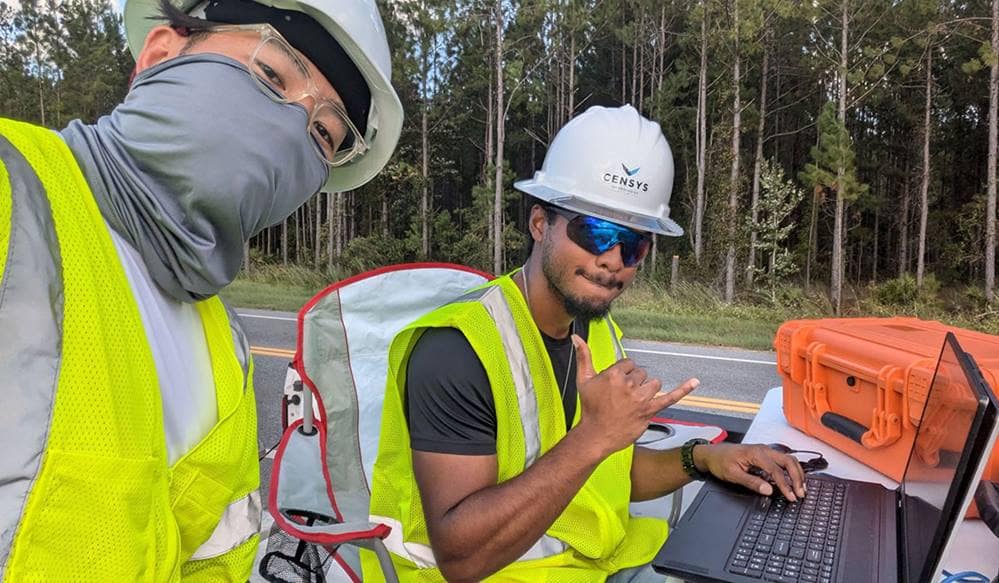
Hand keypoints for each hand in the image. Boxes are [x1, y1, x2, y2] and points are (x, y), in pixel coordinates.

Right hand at [572, 335, 698, 457]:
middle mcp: (629, 385)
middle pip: (641, 373)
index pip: (629, 364)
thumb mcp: (583, 380)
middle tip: (622, 397)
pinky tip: (694, 381)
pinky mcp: (649, 411)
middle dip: (634, 382)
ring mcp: (640, 399)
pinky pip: (670, 398)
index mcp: (614, 375)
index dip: (623, 374)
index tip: (616, 386)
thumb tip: (576, 338)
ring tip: (634, 400)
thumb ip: (583, 356)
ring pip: (653, 383)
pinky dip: (683, 389)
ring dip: (646, 389)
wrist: (596, 435)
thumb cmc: (590, 408)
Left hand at [694, 443, 806, 500]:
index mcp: (755, 453)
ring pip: (788, 459)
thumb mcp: (732, 475)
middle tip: (801, 493)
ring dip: (796, 473)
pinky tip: (793, 480)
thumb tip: (768, 490)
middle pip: (788, 461)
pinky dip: (791, 470)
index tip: (791, 496)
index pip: (776, 470)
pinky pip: (783, 460)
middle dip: (797, 477)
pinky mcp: (765, 454)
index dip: (785, 485)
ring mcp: (765, 451)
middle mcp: (763, 449)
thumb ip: (751, 482)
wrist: (711, 453)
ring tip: (800, 488)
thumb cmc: (720, 461)